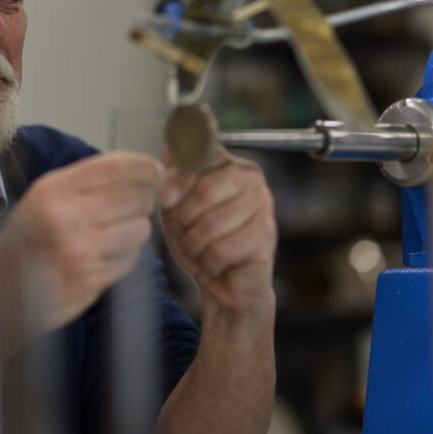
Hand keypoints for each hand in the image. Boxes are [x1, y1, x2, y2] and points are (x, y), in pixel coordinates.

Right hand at [0, 151, 164, 327]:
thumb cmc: (29, 237)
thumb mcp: (47, 196)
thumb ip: (89, 181)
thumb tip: (145, 171)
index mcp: (55, 188)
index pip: (116, 166)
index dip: (145, 166)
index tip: (158, 172)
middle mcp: (66, 215)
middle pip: (136, 197)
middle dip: (142, 202)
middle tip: (132, 209)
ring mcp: (79, 250)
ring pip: (140, 229)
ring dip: (134, 232)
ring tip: (111, 236)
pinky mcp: (90, 279)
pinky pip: (130, 260)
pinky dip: (124, 258)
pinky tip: (102, 258)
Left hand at [160, 146, 276, 314]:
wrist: (223, 284)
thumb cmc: (201, 240)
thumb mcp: (176, 206)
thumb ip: (172, 177)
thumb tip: (167, 150)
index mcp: (229, 163)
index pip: (201, 157)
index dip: (177, 180)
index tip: (166, 198)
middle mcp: (252, 178)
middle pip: (205, 190)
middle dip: (184, 218)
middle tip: (184, 232)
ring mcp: (264, 206)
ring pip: (211, 224)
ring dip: (194, 245)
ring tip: (200, 249)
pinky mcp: (266, 236)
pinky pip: (222, 249)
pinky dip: (209, 263)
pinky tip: (215, 264)